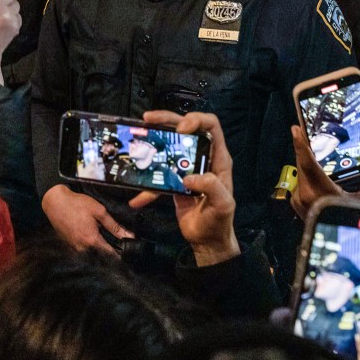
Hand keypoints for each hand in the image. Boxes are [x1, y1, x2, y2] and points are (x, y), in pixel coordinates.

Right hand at [41, 184, 133, 255]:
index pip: (110, 255)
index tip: (125, 251)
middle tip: (116, 246)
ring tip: (102, 240)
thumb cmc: (76, 204)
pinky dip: (88, 248)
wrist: (55, 202)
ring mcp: (74, 248)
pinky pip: (82, 251)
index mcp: (92, 240)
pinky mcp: (68, 245)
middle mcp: (82, 248)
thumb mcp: (99, 211)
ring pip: (91, 256)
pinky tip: (90, 238)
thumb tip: (128, 235)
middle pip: (101, 257)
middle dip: (109, 254)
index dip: (120, 254)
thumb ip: (114, 226)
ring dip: (98, 252)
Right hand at [129, 111, 239, 265]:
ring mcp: (187, 169)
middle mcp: (202, 158)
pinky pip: (158, 176)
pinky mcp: (174, 181)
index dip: (196, 121)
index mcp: (218, 159)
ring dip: (152, 141)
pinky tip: (137, 199)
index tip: (180, 128)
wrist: (207, 241)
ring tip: (138, 135)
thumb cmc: (220, 222)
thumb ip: (212, 188)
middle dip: (168, 120)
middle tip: (148, 119)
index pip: (211, 127)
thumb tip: (190, 177)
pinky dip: (146, 188)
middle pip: (186, 129)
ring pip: (169, 146)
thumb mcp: (222, 205)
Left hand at [289, 125, 359, 219]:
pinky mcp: (297, 203)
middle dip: (306, 147)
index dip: (300, 144)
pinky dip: (308, 172)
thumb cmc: (356, 222)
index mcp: (320, 192)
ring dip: (308, 160)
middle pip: (302, 163)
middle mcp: (305, 196)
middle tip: (308, 131)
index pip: (307, 162)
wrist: (343, 245)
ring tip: (314, 146)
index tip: (296, 129)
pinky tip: (316, 166)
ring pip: (300, 172)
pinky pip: (300, 181)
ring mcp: (298, 200)